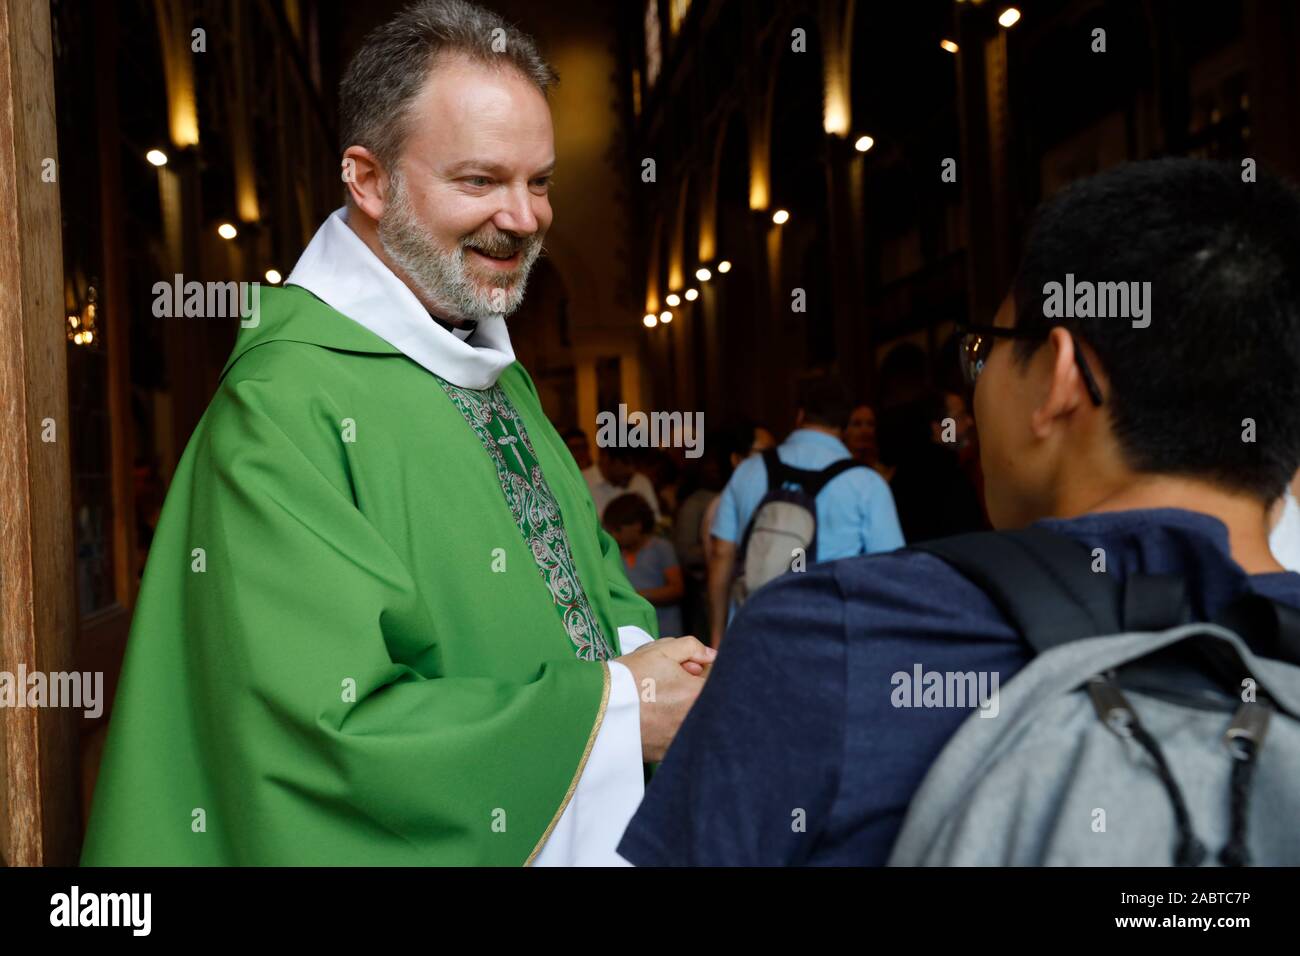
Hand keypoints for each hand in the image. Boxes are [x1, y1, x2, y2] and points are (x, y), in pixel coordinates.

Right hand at [615, 636, 714, 761]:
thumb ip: (693, 647)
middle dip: (692, 692)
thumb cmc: (630, 676)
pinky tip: (651, 719)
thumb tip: (711, 655)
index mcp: (697, 694)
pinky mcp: (666, 754)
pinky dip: (669, 728)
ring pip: (692, 721)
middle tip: (670, 685)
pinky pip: (677, 738)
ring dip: (681, 711)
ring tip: (658, 702)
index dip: (701, 672)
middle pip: (706, 703)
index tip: (687, 669)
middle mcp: (693, 721)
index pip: (717, 680)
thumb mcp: (661, 650)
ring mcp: (680, 740)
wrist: (598, 707)